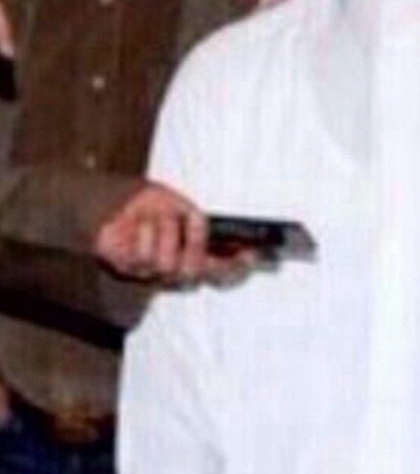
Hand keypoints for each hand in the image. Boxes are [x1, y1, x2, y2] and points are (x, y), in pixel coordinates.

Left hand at [94, 181, 256, 284]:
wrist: (115, 202)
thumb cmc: (149, 206)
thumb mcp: (179, 207)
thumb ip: (195, 220)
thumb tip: (205, 225)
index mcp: (192, 252)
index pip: (221, 268)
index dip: (237, 266)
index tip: (250, 254)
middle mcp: (174, 267)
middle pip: (195, 271)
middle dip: (195, 242)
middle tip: (193, 219)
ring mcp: (151, 270)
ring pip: (169, 264)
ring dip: (165, 231)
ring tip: (156, 217)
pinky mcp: (129, 267)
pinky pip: (144, 256)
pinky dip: (144, 232)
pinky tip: (139, 224)